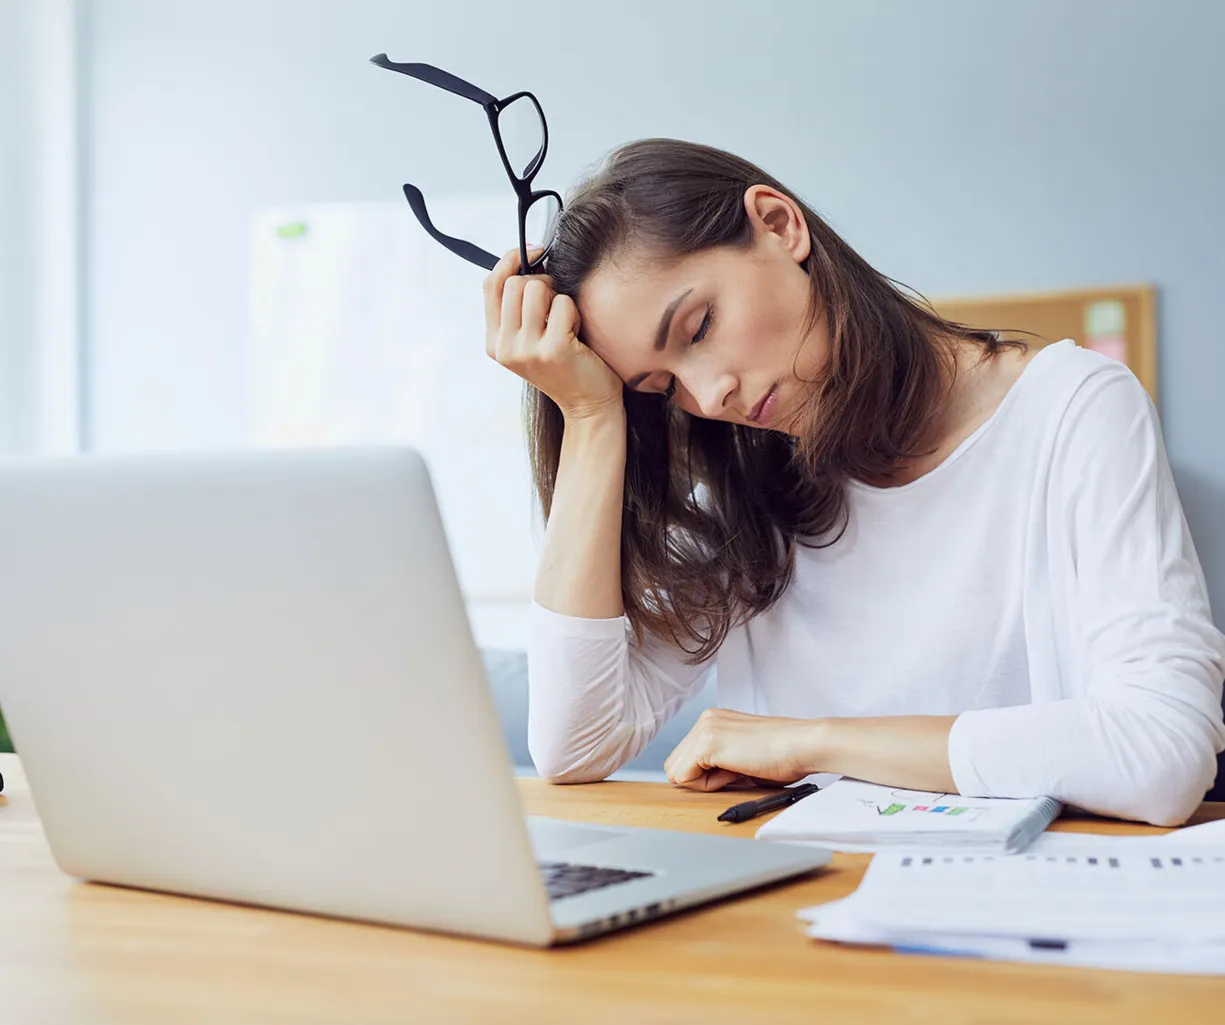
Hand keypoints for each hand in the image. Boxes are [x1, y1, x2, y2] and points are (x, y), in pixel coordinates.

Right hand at [482, 246, 623, 421]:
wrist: (588, 405)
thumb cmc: (565, 365)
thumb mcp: (531, 338)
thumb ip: (519, 308)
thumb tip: (525, 256)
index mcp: (494, 343)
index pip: (490, 285)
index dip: (510, 260)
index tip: (532, 251)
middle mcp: (505, 348)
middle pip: (515, 282)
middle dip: (542, 283)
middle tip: (556, 304)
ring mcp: (526, 350)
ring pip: (536, 287)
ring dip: (558, 297)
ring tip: (566, 322)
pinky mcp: (553, 350)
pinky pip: (563, 303)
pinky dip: (575, 312)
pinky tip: (577, 334)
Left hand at [663, 708, 822, 791]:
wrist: (804, 745)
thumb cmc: (783, 754)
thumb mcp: (742, 755)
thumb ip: (719, 762)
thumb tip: (700, 780)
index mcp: (713, 720)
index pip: (685, 758)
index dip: (706, 775)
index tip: (735, 770)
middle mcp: (705, 719)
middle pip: (674, 764)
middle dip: (700, 778)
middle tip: (734, 773)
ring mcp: (704, 729)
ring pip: (676, 772)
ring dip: (705, 782)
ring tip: (738, 771)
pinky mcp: (707, 743)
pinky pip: (685, 778)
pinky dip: (708, 785)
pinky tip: (736, 772)